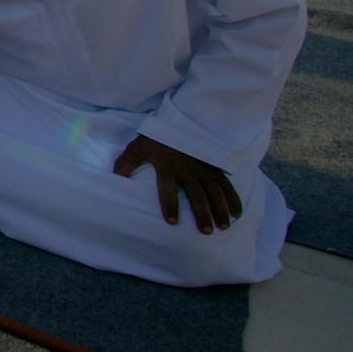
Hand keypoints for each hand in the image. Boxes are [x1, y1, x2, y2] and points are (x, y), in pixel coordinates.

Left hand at [113, 134, 241, 232]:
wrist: (178, 120)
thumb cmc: (155, 138)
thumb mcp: (138, 147)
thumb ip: (126, 163)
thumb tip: (114, 177)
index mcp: (167, 166)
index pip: (167, 188)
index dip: (169, 205)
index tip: (171, 221)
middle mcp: (187, 169)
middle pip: (196, 194)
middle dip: (202, 213)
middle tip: (205, 231)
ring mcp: (203, 169)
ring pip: (214, 192)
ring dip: (220, 209)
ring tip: (223, 226)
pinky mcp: (214, 167)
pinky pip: (226, 184)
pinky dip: (234, 198)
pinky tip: (238, 213)